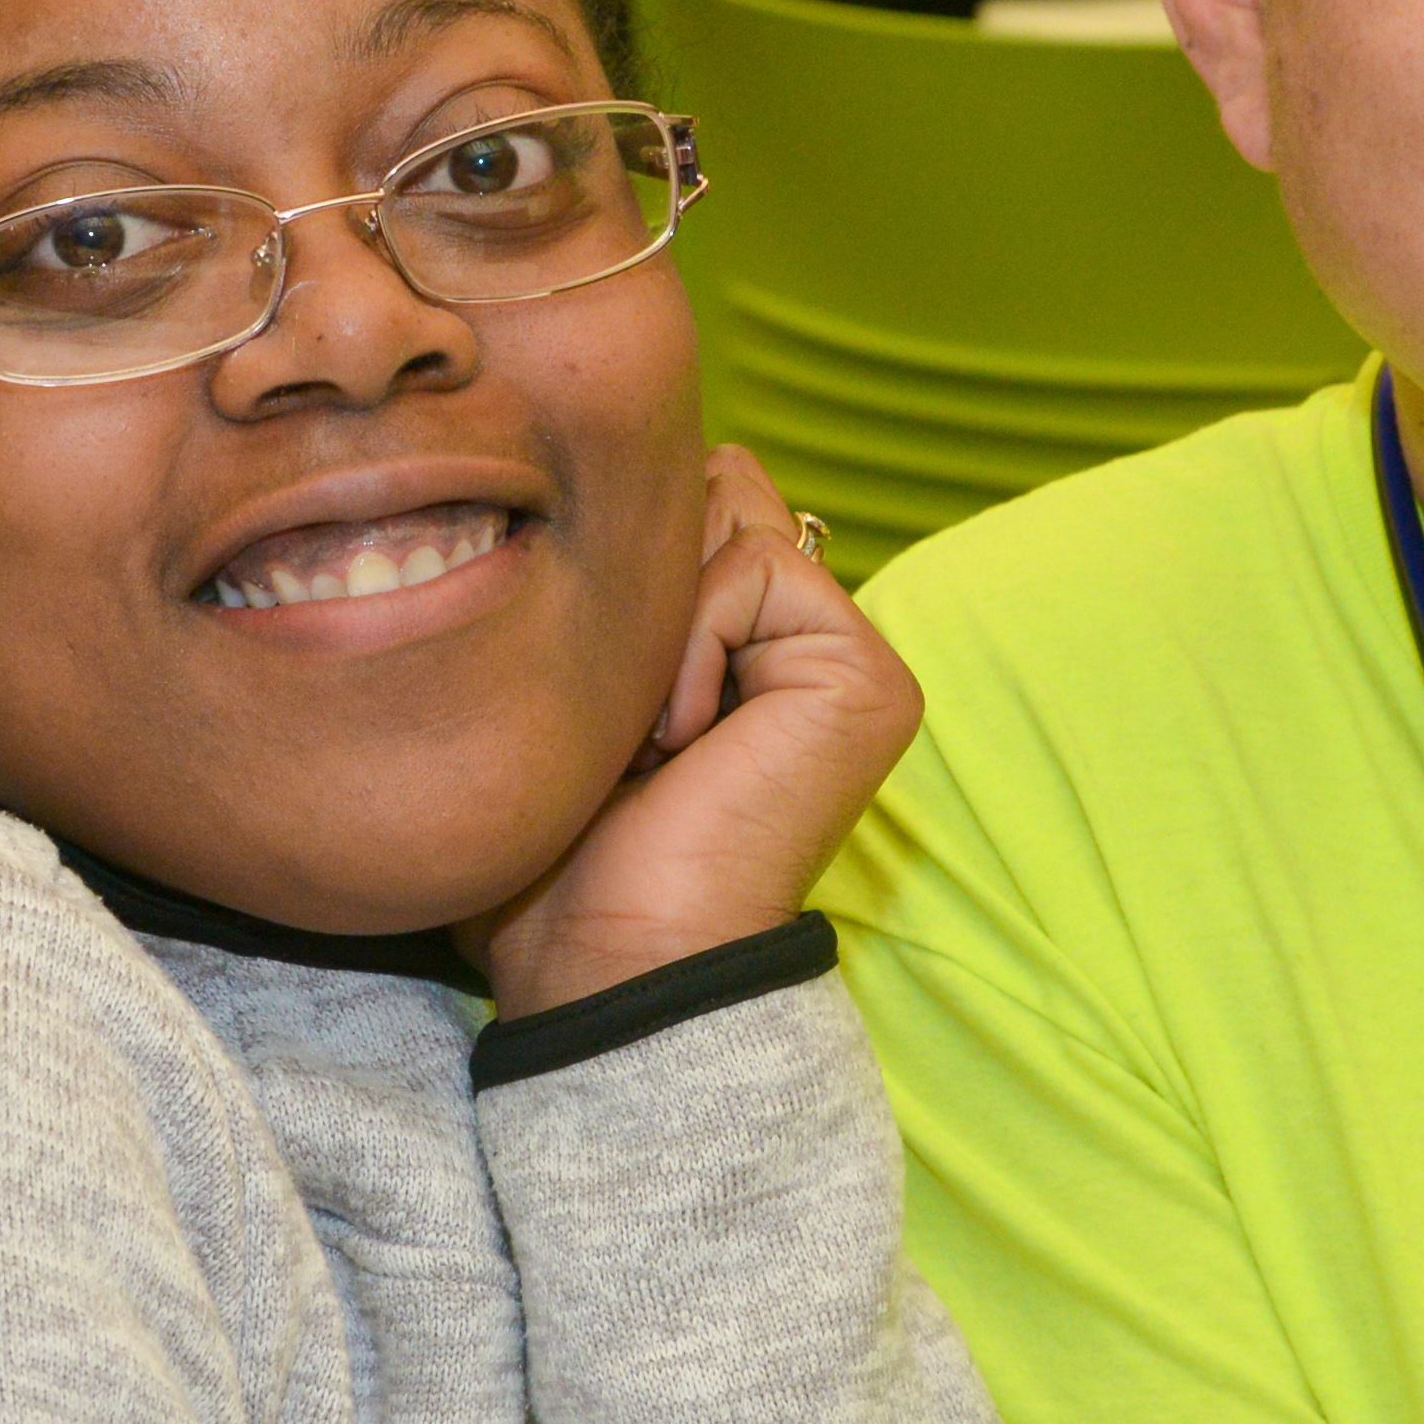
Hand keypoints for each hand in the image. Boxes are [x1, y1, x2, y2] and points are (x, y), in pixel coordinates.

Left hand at [469, 450, 916, 1021]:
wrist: (603, 956)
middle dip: (635, 576)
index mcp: (748, 640)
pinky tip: (681, 745)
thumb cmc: (557, 851)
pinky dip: (688, 652)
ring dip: (655, 623)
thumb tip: (621, 467)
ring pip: (727, 509)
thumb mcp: (567, 678)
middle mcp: (809, 639)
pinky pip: (752, 567)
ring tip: (648, 735)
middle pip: (710, 482)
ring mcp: (849, 654)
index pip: (684, 496)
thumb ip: (611, 572)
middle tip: (622, 713)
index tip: (592, 693)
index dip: (614, 562)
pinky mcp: (866, 673)